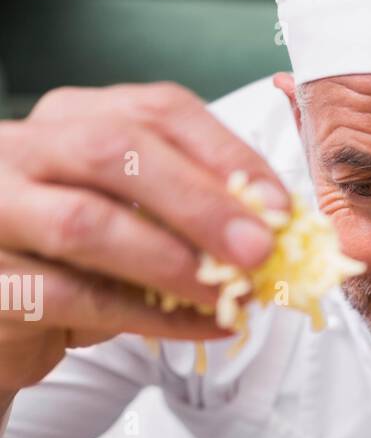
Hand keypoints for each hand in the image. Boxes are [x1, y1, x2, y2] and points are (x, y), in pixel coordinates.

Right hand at [0, 82, 289, 396]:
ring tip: (228, 294)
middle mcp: (22, 149)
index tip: (277, 205)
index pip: (155, 110)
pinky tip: (200, 327)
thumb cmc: (76, 265)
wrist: (4, 324)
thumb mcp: (134, 221)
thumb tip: (273, 225)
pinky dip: (150, 317)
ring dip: (172, 262)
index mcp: (70, 119)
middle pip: (115, 152)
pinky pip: (76, 298)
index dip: (225, 155)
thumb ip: (189, 210)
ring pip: (87, 223)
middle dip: (199, 203)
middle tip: (259, 250)